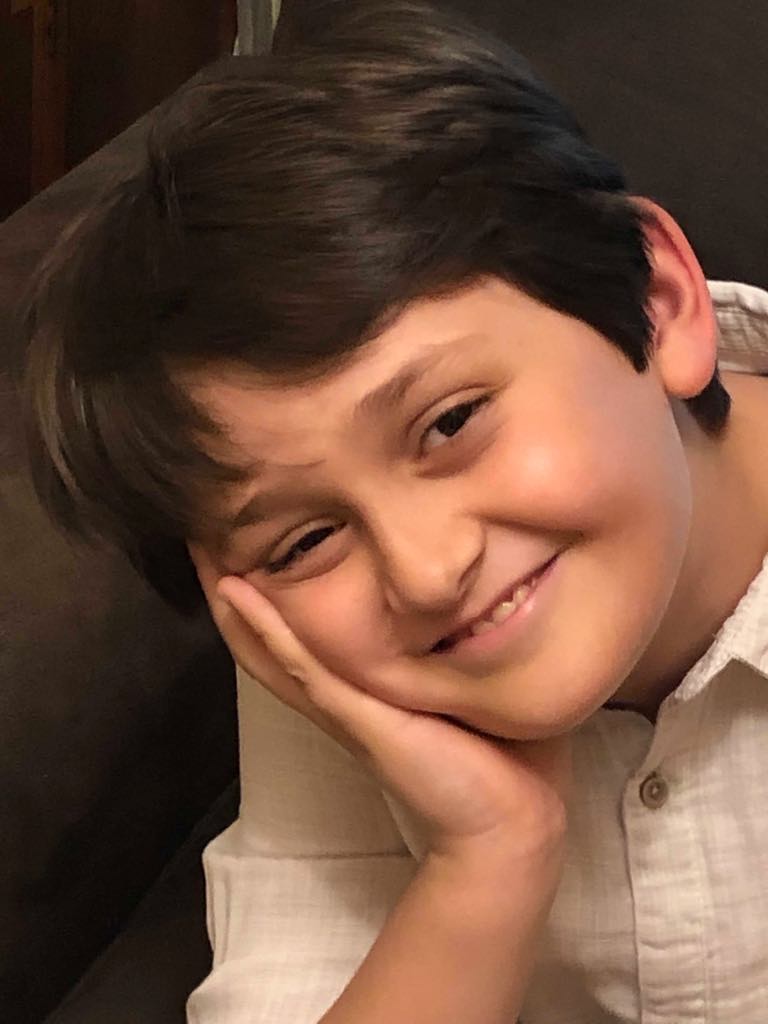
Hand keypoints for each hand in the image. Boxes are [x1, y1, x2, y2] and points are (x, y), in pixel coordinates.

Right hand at [190, 545, 571, 862]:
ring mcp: (342, 706)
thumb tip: (491, 587)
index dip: (270, 590)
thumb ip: (465, 643)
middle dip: (234, 588)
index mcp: (363, 688)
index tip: (249, 537)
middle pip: (268, 638)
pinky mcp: (354, 716)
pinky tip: (237, 592)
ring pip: (268, 648)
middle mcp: (341, 694)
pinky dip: (265, 628)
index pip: (303, 633)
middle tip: (200, 535)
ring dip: (233, 602)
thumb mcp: (473, 681)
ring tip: (202, 553)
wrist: (508, 822)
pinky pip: (299, 665)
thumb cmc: (500, 753)